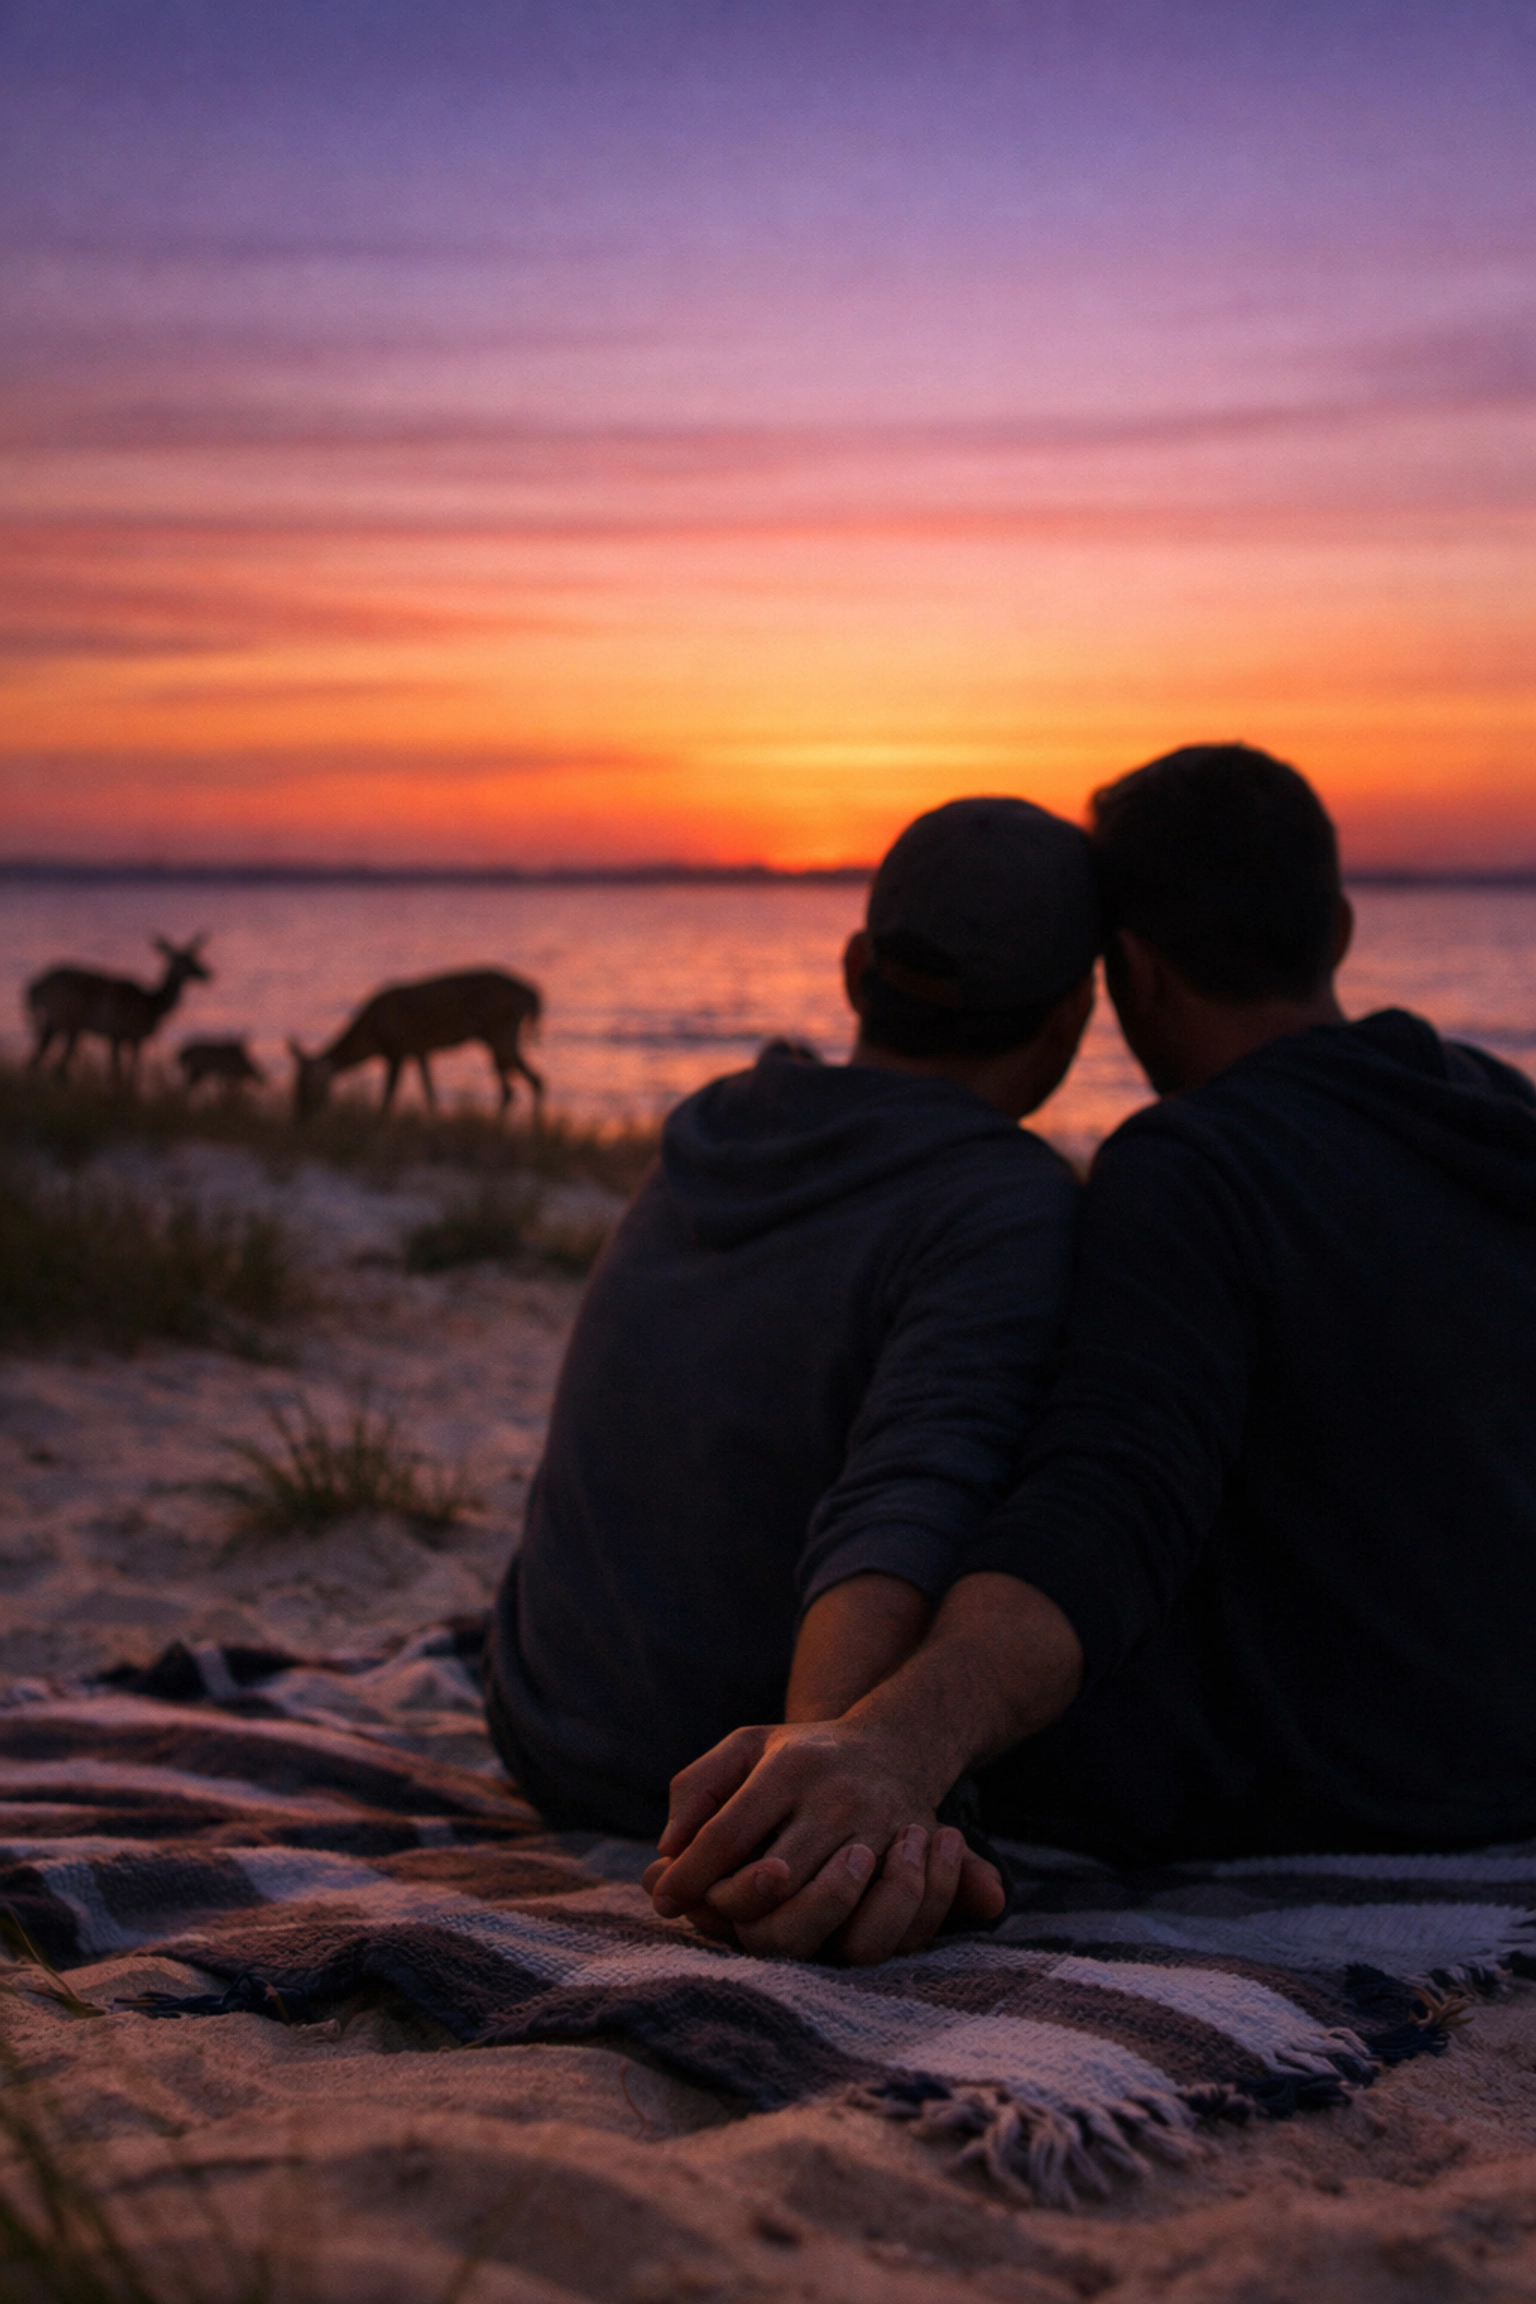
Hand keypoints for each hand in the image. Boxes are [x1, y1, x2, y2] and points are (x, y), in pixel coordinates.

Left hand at [645, 1717, 1003, 1960]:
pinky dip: (846, 1939)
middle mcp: (839, 1799)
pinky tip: (821, 1926)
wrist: (896, 1747)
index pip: (728, 1835)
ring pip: (826, 1914)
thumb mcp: (746, 1747)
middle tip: (720, 1905)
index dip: (688, 1876)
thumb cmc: (802, 1756)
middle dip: (733, 1907)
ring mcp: (881, 1833)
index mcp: (792, 1768)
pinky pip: (882, 1928)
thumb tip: (668, 1852)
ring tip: (770, 1914)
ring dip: (787, 1929)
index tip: (665, 1900)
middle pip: (774, 1884)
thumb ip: (697, 1789)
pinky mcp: (913, 1864)